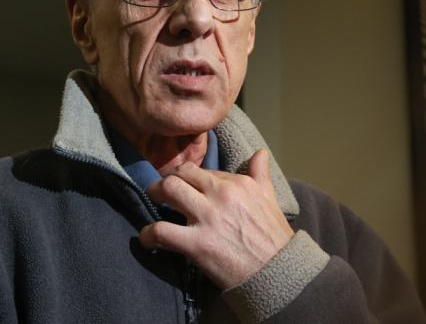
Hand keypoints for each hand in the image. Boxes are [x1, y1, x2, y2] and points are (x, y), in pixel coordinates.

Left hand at [139, 149, 294, 288]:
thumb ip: (260, 174)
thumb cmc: (274, 237)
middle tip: (160, 190)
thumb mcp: (270, 198)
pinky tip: (148, 238)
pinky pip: (161, 231)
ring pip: (169, 190)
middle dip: (166, 180)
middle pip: (181, 173)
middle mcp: (221, 194)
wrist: (277, 272)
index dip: (191, 179)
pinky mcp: (197, 244)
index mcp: (237, 183)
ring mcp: (208, 218)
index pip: (203, 171)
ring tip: (151, 203)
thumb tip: (260, 153)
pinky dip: (148, 234)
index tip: (186, 187)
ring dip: (154, 194)